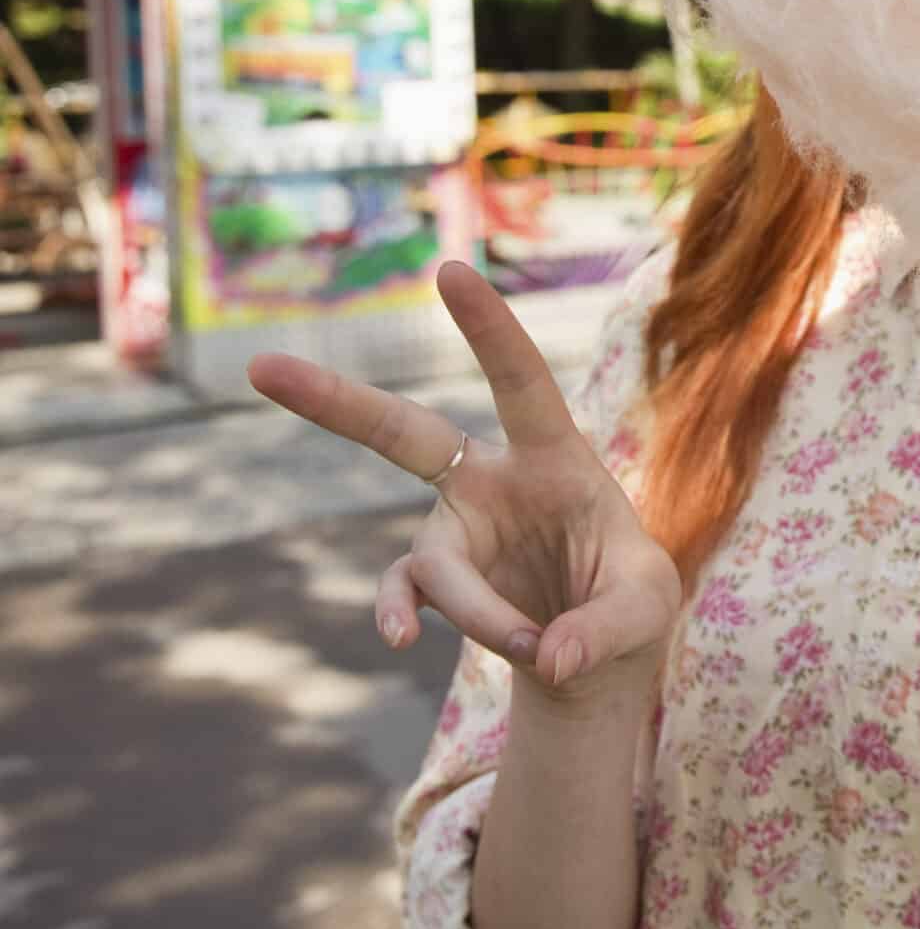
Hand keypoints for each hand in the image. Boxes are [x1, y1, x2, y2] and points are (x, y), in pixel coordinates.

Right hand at [247, 261, 680, 701]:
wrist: (597, 654)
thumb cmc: (630, 601)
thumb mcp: (648, 608)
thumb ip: (607, 627)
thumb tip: (548, 658)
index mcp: (554, 456)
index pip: (520, 380)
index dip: (489, 328)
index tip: (451, 270)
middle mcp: (490, 479)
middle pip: (402, 432)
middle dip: (333, 401)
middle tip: (261, 368)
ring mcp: (456, 529)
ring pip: (436, 562)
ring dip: (477, 609)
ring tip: (534, 647)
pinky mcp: (439, 580)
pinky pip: (404, 592)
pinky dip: (398, 613)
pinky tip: (399, 639)